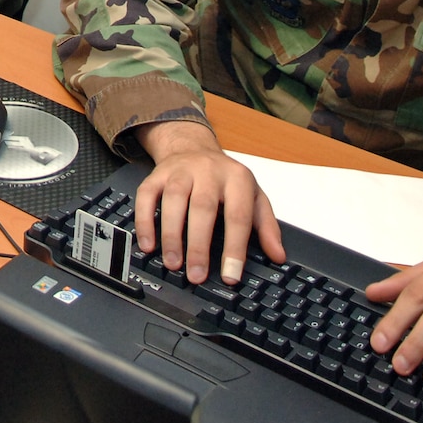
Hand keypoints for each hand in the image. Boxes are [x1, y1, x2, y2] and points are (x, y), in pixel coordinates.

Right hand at [134, 120, 284, 283]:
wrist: (193, 147)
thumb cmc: (225, 180)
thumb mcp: (254, 197)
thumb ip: (266, 226)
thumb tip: (278, 256)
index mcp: (237, 178)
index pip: (238, 215)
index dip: (235, 248)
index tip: (230, 275)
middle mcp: (208, 171)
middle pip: (202, 208)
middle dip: (199, 245)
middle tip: (196, 275)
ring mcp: (180, 171)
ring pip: (173, 200)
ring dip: (171, 235)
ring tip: (173, 263)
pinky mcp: (157, 174)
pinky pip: (146, 196)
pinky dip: (145, 221)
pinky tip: (148, 245)